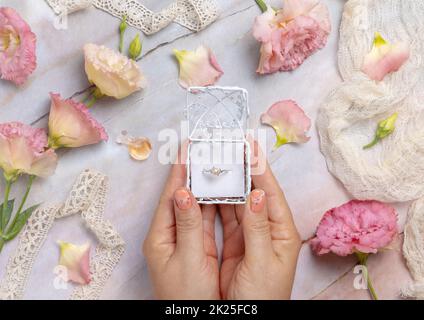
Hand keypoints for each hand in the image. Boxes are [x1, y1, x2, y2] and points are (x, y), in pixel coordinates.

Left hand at [143, 158, 219, 298]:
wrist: (197, 319)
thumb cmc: (185, 297)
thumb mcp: (187, 261)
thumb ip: (188, 225)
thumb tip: (184, 191)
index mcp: (161, 236)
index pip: (170, 195)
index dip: (178, 170)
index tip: (186, 147)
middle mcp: (171, 234)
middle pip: (182, 196)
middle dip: (193, 172)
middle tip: (205, 149)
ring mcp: (186, 239)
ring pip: (196, 205)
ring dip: (205, 185)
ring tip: (215, 162)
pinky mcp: (200, 246)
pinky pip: (208, 218)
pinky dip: (215, 203)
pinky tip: (223, 189)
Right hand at [219, 143, 301, 299]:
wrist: (244, 319)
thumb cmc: (264, 297)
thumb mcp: (262, 263)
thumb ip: (257, 228)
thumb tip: (255, 194)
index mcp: (282, 232)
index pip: (271, 193)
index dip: (261, 168)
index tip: (251, 145)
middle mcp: (267, 228)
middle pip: (254, 192)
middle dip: (242, 170)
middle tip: (229, 148)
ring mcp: (249, 234)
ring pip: (237, 201)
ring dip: (228, 182)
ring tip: (217, 161)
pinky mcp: (233, 242)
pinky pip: (224, 215)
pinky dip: (217, 200)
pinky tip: (209, 187)